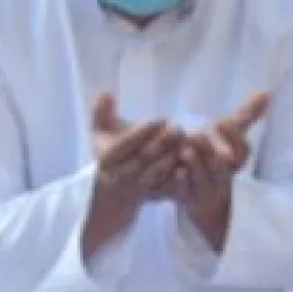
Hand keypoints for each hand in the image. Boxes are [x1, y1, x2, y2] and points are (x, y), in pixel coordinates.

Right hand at [91, 93, 183, 207]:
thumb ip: (102, 112)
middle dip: (162, 142)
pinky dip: (180, 176)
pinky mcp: (152, 198)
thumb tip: (105, 93)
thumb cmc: (112, 153)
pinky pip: (167, 188)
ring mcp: (136, 189)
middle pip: (142, 158)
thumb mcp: (102, 133)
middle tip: (179, 127)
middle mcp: (119, 175)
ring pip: (156, 173)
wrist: (113, 191)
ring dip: (173, 157)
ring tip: (187, 141)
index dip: (142, 132)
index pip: (124, 144)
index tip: (160, 118)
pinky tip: (191, 161)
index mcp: (107, 158)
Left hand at [172, 92, 269, 210]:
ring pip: (204, 178)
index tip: (223, 122)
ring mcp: (206, 188)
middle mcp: (223, 175)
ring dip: (196, 164)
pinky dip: (182, 183)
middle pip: (223, 166)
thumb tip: (267, 93)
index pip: (243, 151)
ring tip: (185, 151)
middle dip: (213, 151)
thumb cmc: (212, 154)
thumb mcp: (228, 133)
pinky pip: (186, 193)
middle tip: (198, 136)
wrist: (201, 194)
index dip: (234, 137)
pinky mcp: (187, 197)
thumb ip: (246, 115)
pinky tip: (177, 172)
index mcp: (234, 159)